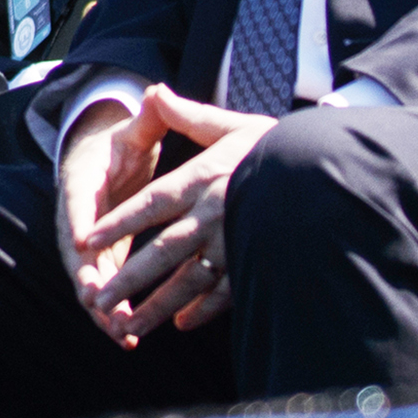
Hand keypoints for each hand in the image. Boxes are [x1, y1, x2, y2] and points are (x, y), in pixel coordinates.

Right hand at [56, 98, 144, 337]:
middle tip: (100, 304)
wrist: (105, 158)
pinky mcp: (102, 260)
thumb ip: (149, 117)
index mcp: (83, 182)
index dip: (81, 225)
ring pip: (88, 278)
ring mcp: (87, 242)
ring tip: (120, 331)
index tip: (85, 245)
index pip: (78, 204)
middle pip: (76, 253)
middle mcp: (77, 216)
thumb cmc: (123, 143)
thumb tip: (157, 91)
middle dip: (88, 280)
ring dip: (102, 307)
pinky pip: (104, 289)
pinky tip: (129, 337)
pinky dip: (113, 312)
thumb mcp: (135, 130)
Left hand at [79, 86, 275, 345]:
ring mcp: (236, 245)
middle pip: (163, 253)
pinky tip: (181, 324)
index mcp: (204, 181)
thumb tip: (154, 90)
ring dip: (157, 306)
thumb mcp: (232, 126)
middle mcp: (214, 216)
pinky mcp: (257, 263)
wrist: (330, 173)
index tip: (87, 240)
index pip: (152, 204)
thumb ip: (189, 116)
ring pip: (189, 282)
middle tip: (98, 300)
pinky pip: (225, 293)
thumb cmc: (277, 147)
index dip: (119, 222)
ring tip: (127, 327)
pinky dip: (202, 310)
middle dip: (129, 279)